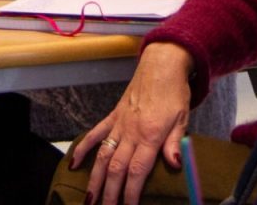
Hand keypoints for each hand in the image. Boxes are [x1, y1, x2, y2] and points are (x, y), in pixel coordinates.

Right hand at [71, 42, 194, 204]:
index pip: (136, 171)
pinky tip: (74, 165)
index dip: (130, 194)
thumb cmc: (174, 93)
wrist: (161, 65)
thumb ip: (176, 143)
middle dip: (109, 193)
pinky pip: (95, 134)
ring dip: (94, 179)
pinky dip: (83, 149)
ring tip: (88, 198)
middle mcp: (130, 131)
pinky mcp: (113, 117)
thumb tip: (174, 164)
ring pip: (102, 156)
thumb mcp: (182, 118)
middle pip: (116, 168)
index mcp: (149, 135)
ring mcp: (119, 124)